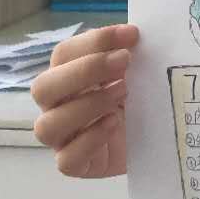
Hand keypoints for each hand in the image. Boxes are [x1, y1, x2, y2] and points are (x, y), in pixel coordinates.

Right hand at [30, 23, 139, 176]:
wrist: (157, 138)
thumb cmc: (140, 98)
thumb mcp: (137, 72)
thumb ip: (131, 53)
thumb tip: (135, 33)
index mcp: (67, 76)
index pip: (64, 54)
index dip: (95, 41)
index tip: (132, 34)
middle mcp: (57, 106)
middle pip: (43, 87)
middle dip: (85, 70)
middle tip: (124, 62)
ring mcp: (62, 138)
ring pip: (47, 126)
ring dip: (86, 105)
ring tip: (123, 92)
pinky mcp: (76, 165)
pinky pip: (66, 160)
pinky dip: (89, 140)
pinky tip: (114, 124)